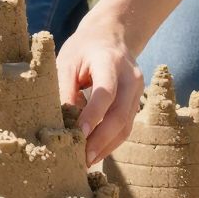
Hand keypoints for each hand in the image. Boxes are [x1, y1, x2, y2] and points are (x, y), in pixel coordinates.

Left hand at [56, 16, 143, 166]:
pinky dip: (111, 142)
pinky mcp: (137, 103)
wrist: (112, 36)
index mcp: (111, 61)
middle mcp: (131, 78)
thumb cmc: (84, 49)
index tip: (78, 133)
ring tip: (86, 161)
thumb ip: (65, 88)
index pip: (106, 92)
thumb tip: (60, 123)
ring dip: (106, 146)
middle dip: (101, 139)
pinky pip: (126, 127)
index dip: (93, 115)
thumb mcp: (68, 60)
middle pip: (120, 114)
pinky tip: (95, 153)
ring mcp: (138, 91)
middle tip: (82, 158)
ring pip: (126, 125)